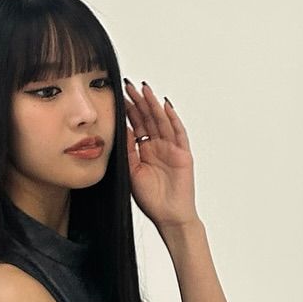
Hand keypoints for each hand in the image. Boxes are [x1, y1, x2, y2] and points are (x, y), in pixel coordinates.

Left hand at [122, 80, 199, 231]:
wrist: (168, 216)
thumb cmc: (150, 199)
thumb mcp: (131, 171)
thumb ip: (127, 150)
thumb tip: (120, 128)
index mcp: (145, 150)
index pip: (136, 125)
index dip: (128, 110)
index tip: (118, 95)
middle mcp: (158, 146)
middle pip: (148, 118)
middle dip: (139, 101)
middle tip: (128, 85)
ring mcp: (172, 148)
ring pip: (162, 121)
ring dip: (153, 105)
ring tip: (144, 89)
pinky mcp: (183, 154)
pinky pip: (178, 133)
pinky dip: (173, 118)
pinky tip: (166, 105)